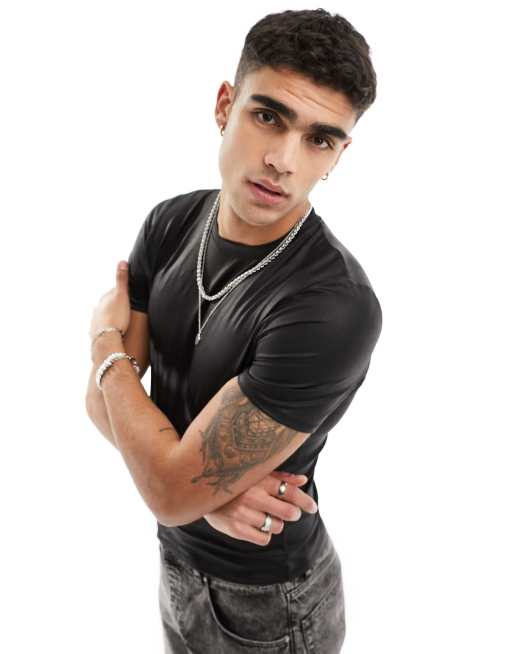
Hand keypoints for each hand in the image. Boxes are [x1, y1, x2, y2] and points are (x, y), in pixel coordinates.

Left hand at [89, 261, 130, 343]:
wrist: (107, 340)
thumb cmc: (116, 317)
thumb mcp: (121, 295)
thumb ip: (121, 279)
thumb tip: (122, 261)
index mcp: (104, 299)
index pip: (113, 292)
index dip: (122, 294)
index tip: (130, 296)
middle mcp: (97, 309)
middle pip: (108, 305)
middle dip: (115, 306)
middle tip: (127, 310)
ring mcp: (95, 322)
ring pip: (104, 317)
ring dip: (111, 318)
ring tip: (121, 322)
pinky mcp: (96, 334)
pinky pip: (103, 329)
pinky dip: (108, 329)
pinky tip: (114, 332)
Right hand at [203, 471, 317, 545]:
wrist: (199, 489)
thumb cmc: (234, 479)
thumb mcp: (256, 473)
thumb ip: (281, 476)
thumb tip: (303, 481)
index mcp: (260, 479)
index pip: (291, 492)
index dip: (305, 501)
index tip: (312, 508)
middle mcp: (252, 496)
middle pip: (288, 513)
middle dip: (292, 514)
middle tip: (289, 512)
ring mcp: (243, 514)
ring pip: (276, 527)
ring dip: (276, 523)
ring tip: (264, 515)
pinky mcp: (235, 529)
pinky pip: (263, 538)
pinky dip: (264, 533)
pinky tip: (256, 524)